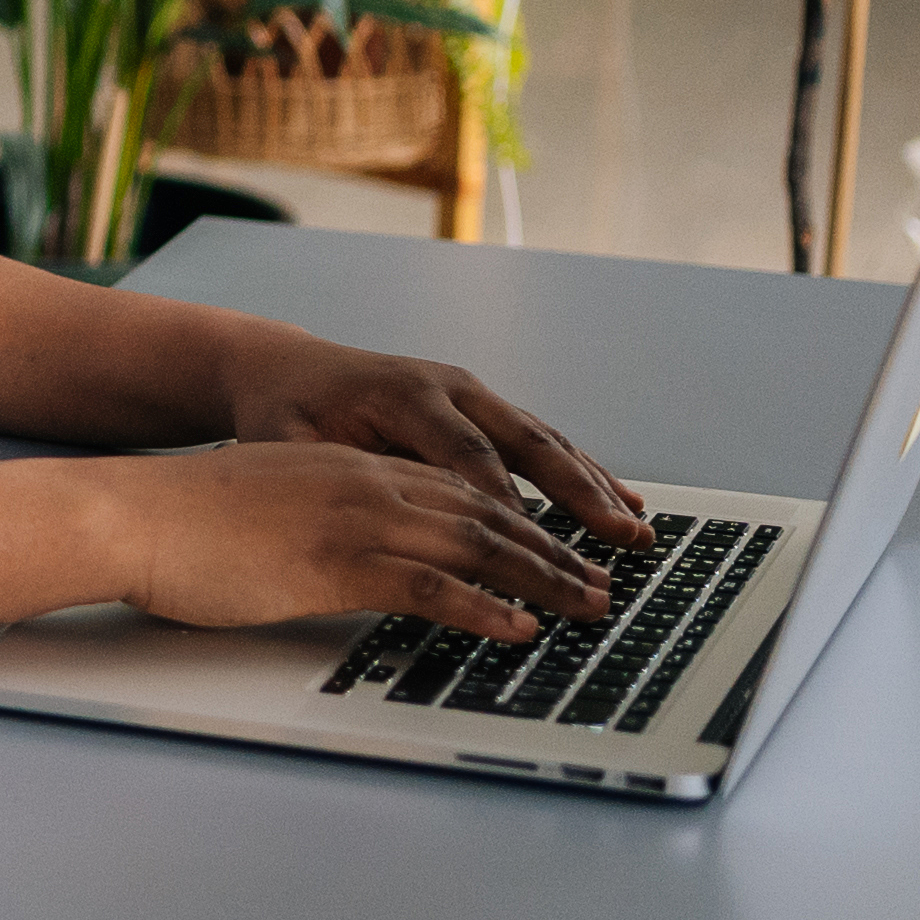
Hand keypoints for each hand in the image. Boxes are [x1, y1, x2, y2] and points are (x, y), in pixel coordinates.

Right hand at [100, 440, 617, 642]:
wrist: (133, 514)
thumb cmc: (184, 519)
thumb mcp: (270, 504)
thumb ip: (321, 522)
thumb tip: (351, 556)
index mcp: (353, 467)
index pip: (461, 489)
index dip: (523, 519)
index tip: (565, 547)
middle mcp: (369, 483)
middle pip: (488, 513)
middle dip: (555, 550)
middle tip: (603, 583)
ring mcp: (356, 520)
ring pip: (476, 544)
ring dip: (543, 579)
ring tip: (587, 607)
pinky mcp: (336, 563)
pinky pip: (429, 585)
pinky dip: (482, 609)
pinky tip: (516, 630)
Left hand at [208, 323, 651, 547]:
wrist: (283, 368)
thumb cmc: (282, 412)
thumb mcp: (288, 444)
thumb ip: (331, 477)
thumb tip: (360, 519)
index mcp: (403, 392)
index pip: (465, 455)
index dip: (503, 504)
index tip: (533, 551)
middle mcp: (449, 387)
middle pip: (525, 444)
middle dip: (578, 496)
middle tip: (619, 540)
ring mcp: (472, 394)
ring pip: (545, 443)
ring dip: (595, 488)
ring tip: (637, 531)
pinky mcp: (482, 408)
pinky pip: (542, 443)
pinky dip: (584, 473)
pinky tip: (622, 502)